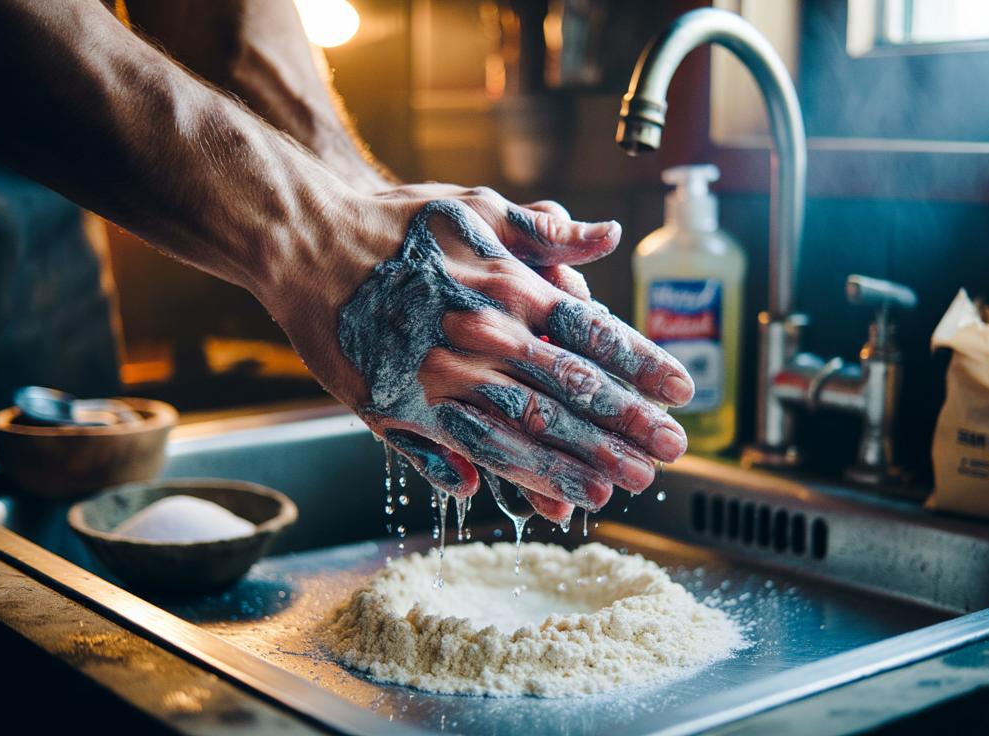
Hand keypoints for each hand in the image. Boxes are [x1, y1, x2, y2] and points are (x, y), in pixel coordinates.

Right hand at [259, 186, 693, 522]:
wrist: (307, 243)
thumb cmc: (395, 224)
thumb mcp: (475, 206)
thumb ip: (544, 230)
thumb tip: (607, 236)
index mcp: (511, 286)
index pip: (595, 335)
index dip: (643, 367)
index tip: (681, 392)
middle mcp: (488, 336)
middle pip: (574, 391)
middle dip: (628, 426)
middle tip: (673, 452)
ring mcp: (449, 377)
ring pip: (533, 430)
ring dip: (585, 460)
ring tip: (627, 483)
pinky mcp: (412, 409)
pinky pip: (478, 451)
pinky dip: (523, 477)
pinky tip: (557, 498)